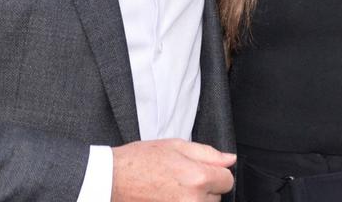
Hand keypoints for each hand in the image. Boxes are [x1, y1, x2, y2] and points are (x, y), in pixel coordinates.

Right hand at [111, 139, 235, 201]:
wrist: (112, 179)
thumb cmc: (139, 161)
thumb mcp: (176, 146)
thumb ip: (208, 153)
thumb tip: (230, 159)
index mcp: (197, 178)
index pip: (227, 180)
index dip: (216, 173)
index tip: (203, 170)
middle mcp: (192, 200)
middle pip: (216, 197)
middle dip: (205, 188)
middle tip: (182, 178)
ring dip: (195, 199)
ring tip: (173, 189)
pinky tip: (168, 196)